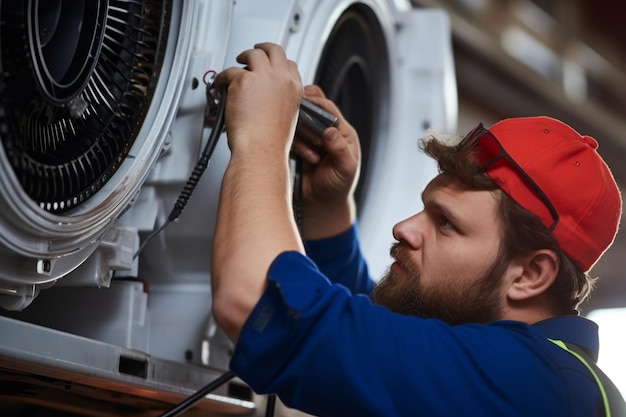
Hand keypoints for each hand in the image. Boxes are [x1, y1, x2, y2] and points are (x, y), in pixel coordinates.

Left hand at [215, 43, 302, 156]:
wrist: (260, 151)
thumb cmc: (270, 143)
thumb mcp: (286, 118)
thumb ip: (279, 101)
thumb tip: (266, 96)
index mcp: (294, 88)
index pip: (289, 65)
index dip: (277, 62)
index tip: (270, 66)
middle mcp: (281, 79)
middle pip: (273, 50)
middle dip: (261, 49)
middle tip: (251, 54)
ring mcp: (263, 77)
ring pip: (252, 54)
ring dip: (242, 58)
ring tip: (234, 68)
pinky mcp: (243, 81)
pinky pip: (228, 71)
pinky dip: (222, 78)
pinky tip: (220, 86)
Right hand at [291, 85, 360, 239]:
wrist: (320, 205)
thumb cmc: (338, 187)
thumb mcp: (346, 170)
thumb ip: (340, 150)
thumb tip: (330, 133)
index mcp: (341, 131)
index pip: (327, 106)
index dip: (317, 104)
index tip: (308, 110)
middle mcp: (323, 130)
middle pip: (308, 104)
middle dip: (303, 113)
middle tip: (304, 128)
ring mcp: (306, 137)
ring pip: (294, 119)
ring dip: (299, 134)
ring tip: (313, 158)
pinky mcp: (292, 146)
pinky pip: (285, 135)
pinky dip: (291, 144)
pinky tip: (301, 159)